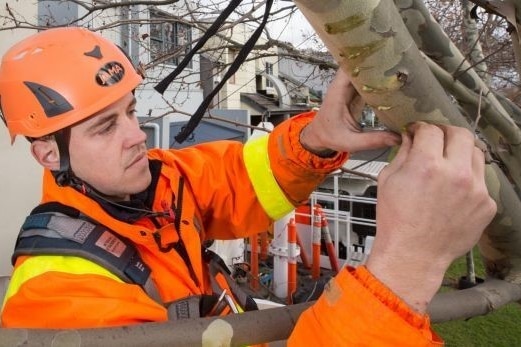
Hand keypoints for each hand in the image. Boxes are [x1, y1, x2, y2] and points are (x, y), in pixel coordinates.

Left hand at [299, 69, 399, 153]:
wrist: (318, 136)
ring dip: (379, 68)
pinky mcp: (355, 92)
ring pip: (364, 71)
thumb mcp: (350, 142)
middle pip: (359, 65)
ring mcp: (349, 87)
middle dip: (376, 60)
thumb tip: (399, 138)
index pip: (350, 67)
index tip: (382, 55)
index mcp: (338, 92)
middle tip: (399, 61)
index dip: (364, 59)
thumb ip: (373, 140)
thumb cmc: (329, 137)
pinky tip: (393, 79)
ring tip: (400, 67)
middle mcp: (343, 86)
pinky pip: (367, 80)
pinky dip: (378, 78)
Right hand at [366, 122, 496, 312]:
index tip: (418, 132)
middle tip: (436, 140)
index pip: (431, 130)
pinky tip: (453, 191)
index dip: (421, 128)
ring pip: (476, 154)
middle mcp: (456, 173)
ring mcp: (476, 189)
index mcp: (427, 165)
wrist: (413, 254)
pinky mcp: (487, 204)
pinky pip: (481, 180)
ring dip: (460, 153)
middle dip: (446, 133)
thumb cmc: (396, 220)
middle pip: (461, 133)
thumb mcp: (388, 181)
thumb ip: (402, 153)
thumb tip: (411, 137)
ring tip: (447, 165)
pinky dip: (467, 179)